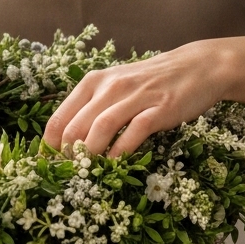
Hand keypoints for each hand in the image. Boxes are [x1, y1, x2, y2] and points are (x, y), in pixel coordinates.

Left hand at [44, 41, 229, 156]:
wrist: (196, 67)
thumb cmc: (151, 81)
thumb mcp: (115, 87)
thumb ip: (93, 108)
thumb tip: (67, 142)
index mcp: (93, 82)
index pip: (59, 118)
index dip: (49, 146)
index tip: (47, 167)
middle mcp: (110, 87)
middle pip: (76, 126)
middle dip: (67, 156)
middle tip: (67, 176)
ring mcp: (135, 96)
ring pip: (101, 128)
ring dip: (90, 155)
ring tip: (86, 174)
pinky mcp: (159, 108)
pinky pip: (133, 132)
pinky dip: (121, 151)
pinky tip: (115, 165)